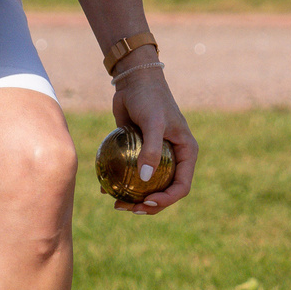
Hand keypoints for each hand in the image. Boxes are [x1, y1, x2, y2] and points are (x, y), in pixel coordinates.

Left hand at [110, 66, 196, 214]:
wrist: (134, 81)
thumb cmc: (149, 98)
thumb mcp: (153, 122)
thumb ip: (150, 150)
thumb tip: (144, 180)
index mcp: (186, 153)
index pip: (181, 186)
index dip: (166, 199)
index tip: (146, 202)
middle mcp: (173, 158)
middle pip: (164, 191)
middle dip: (147, 204)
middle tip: (127, 208)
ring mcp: (155, 157)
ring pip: (147, 186)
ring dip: (133, 199)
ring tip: (116, 204)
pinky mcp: (138, 152)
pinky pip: (131, 174)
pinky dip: (120, 183)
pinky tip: (104, 190)